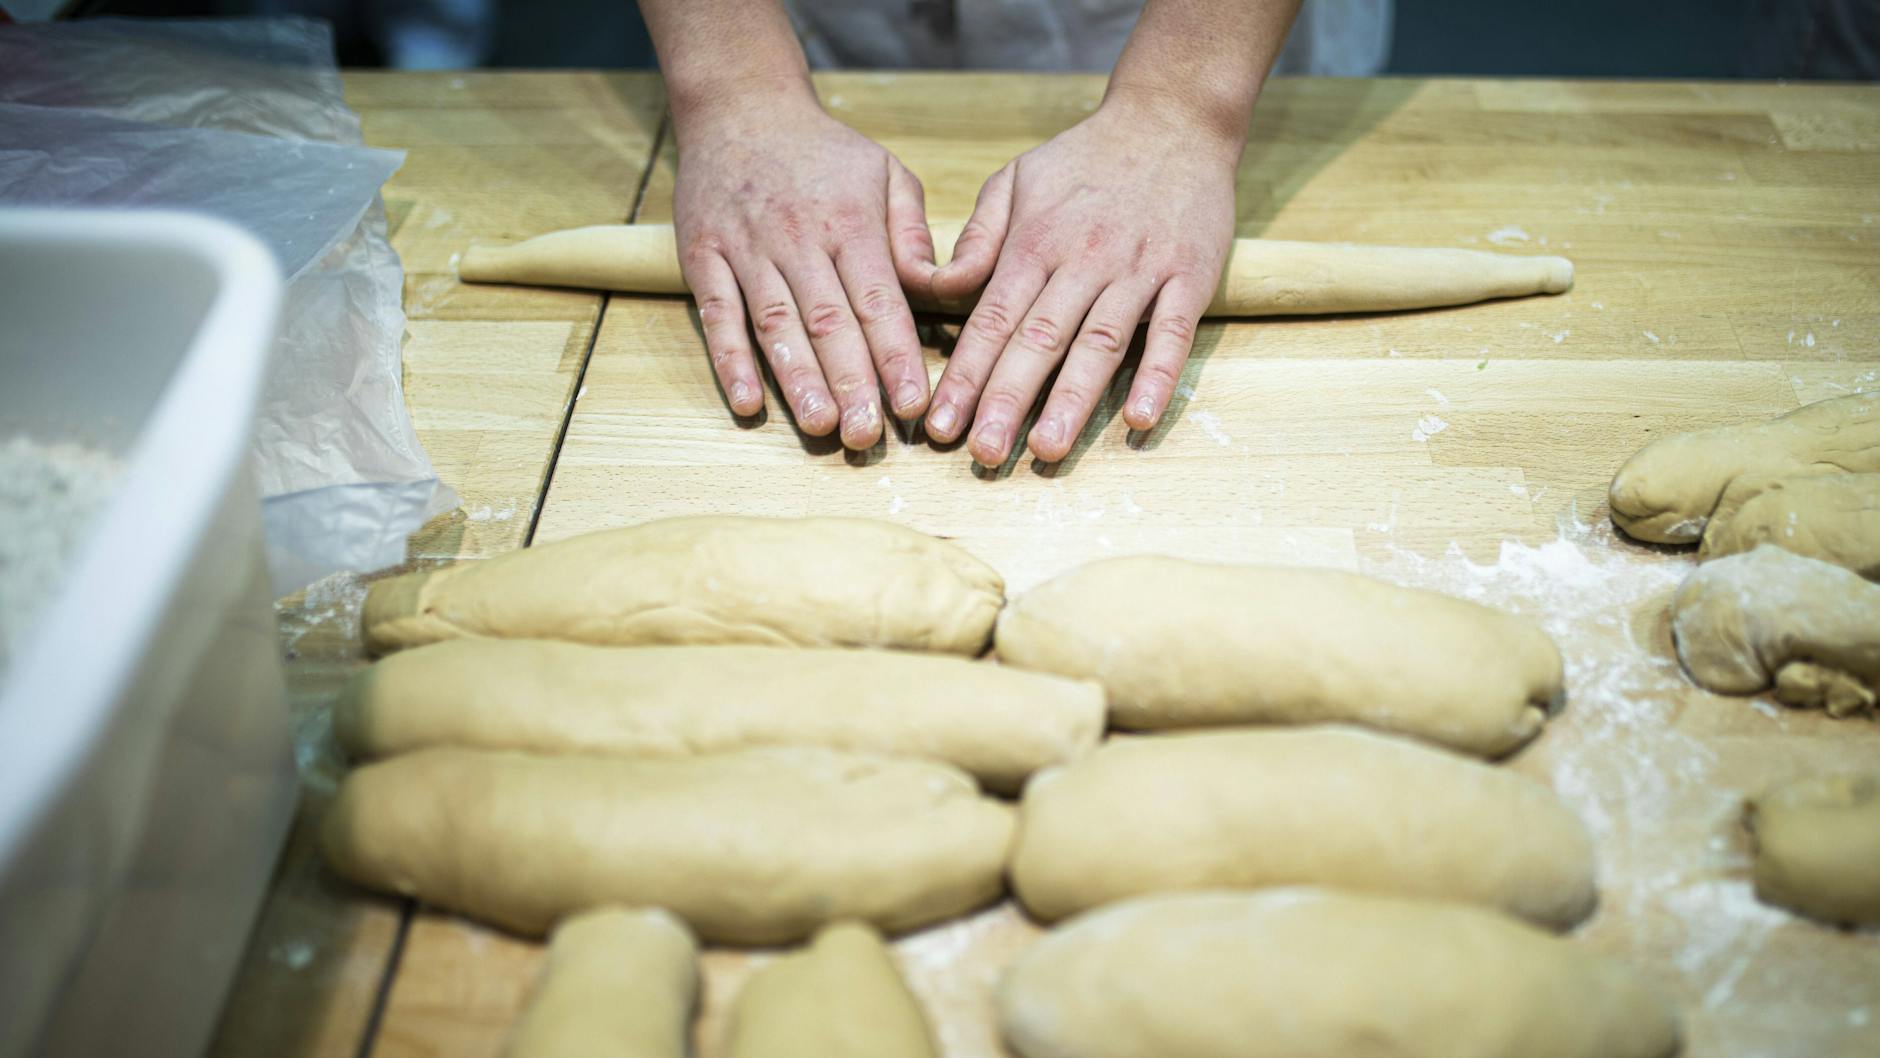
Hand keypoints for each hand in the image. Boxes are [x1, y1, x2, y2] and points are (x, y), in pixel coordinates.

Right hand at [673, 93, 936, 448]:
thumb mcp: (886, 173)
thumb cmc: (825, 153)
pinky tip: (748, 403)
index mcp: (850, 222)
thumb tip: (936, 285)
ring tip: (819, 427)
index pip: (878, 299)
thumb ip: (912, 232)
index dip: (896, 355)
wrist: (740, 108)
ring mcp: (746, 249)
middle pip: (828, 321)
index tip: (913, 404)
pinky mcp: (703, 257)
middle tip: (868, 437)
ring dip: (797, 380)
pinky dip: (730, 361)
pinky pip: (717, 315)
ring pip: (775, 324)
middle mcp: (798, 238)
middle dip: (851, 383)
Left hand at [923, 91, 1240, 465]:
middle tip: (984, 456)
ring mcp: (1139, 270)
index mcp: (1035, 242)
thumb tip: (939, 289)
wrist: (1172, 118)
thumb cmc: (1084, 160)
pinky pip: (1172, 333)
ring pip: (1100, 344)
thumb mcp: (1015, 179)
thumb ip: (978, 238)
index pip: (992, 320)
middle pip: (1039, 340)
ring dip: (1074, 401)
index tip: (941, 425)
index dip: (965, 376)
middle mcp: (1084, 260)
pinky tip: (1138, 418)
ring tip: (1048, 450)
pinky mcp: (1189, 277)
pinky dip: (1157, 376)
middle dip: (1007, 401)